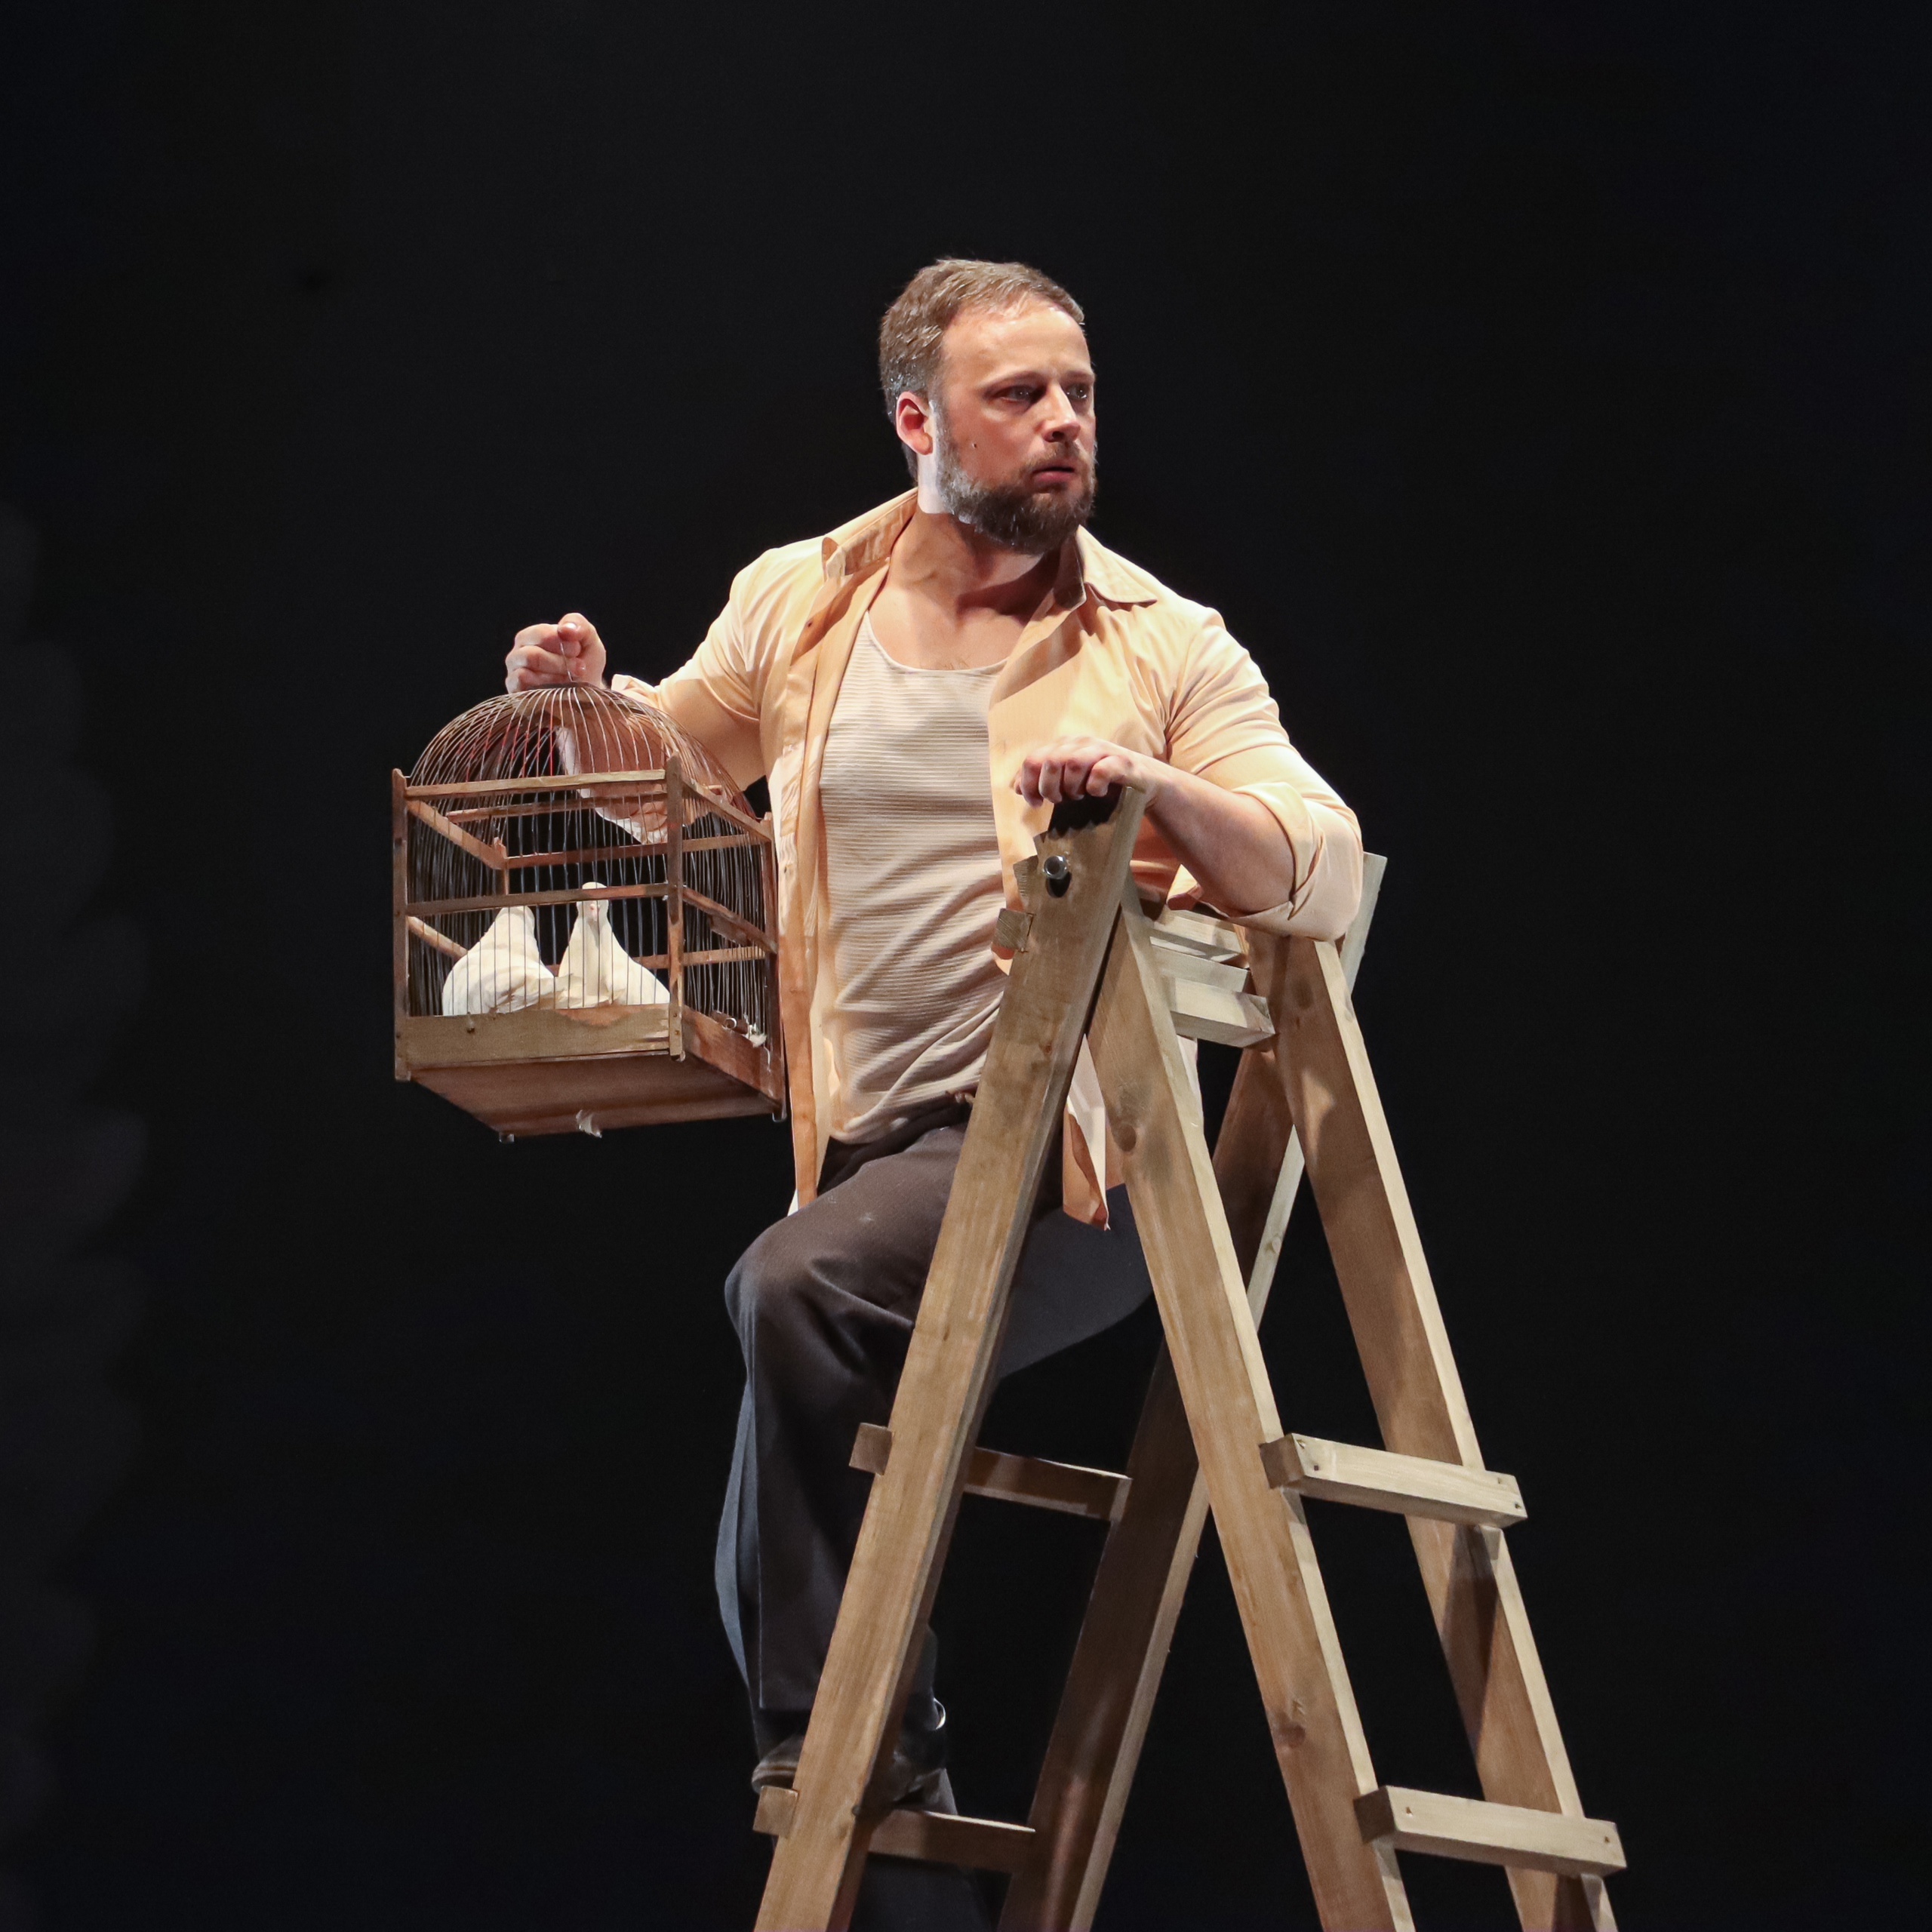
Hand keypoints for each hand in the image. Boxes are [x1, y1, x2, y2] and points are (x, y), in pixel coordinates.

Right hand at [505, 612, 607, 691]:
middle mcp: (518, 653)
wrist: (586, 694)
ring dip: (556, 673)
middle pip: (533, 653)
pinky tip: (559, 690)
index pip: (541, 633)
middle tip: (579, 667)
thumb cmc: (584, 663)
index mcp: (532, 636)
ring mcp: (514, 673)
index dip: (561, 642)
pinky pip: (523, 682)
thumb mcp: (588, 640)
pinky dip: (545, 685)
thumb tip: (564, 629)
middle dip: (561, 661)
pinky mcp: (516, 691)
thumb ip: (578, 624)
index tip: (578, 650)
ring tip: (572, 678)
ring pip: (529, 666)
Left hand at [1014, 736, 1166, 806]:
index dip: (1028, 784)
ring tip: (1079, 797)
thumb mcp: (1068, 781)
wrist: (1144, 783)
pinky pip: (1101, 770)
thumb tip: (1015, 788)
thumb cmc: (1103, 783)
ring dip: (1071, 787)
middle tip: (1058, 801)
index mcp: (1065, 745)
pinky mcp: (1122, 761)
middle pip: (1050, 762)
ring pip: (1073, 763)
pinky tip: (1097, 793)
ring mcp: (1103, 750)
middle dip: (1049, 788)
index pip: (1033, 760)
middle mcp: (1081, 743)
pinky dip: (1094, 786)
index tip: (1034, 803)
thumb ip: (1043, 781)